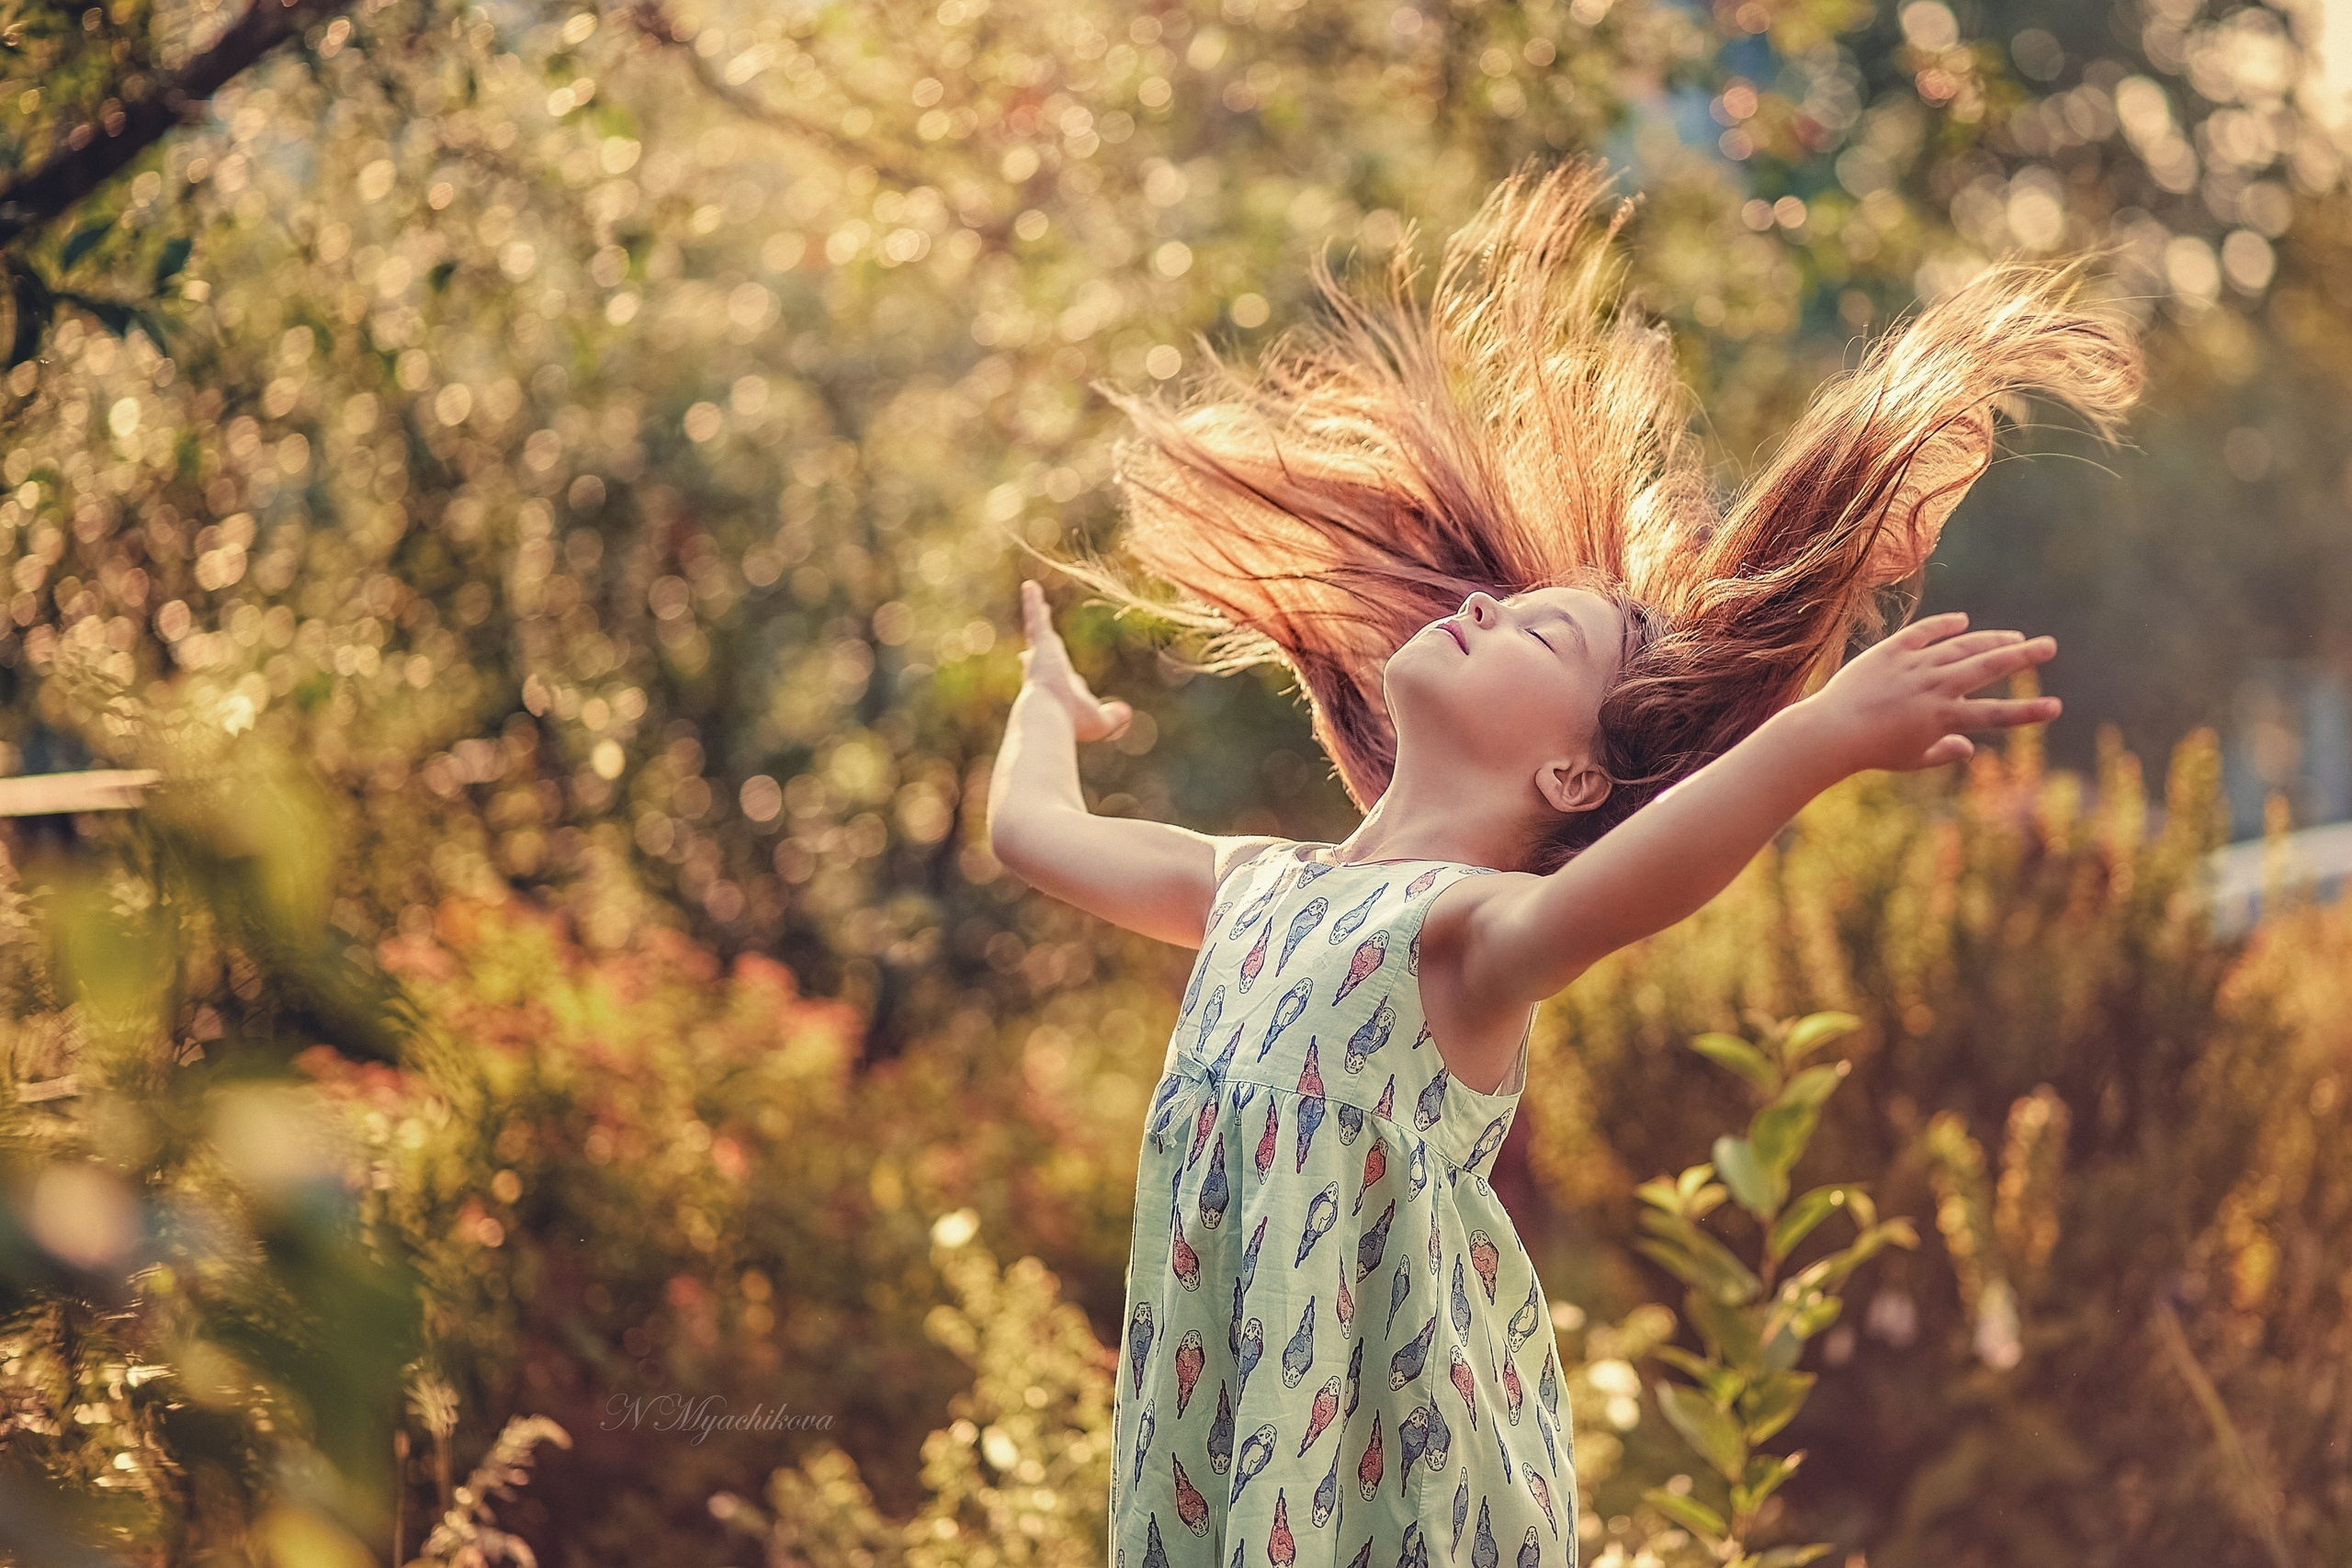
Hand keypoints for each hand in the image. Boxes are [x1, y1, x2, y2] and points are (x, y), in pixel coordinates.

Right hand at [1018, 580, 1132, 741]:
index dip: (1061, 675)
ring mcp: (1041, 655)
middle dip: (1041, 642)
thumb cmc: (1073, 722)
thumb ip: (1114, 718)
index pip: (1061, 678)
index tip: (1060, 673)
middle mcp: (1046, 671)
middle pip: (1044, 651)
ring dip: (1035, 612)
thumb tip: (1126, 713)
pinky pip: (1035, 617)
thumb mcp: (1100, 723)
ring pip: (1037, 629)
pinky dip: (1033, 602)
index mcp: (1060, 690)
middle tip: (1038, 632)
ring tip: (1033, 595)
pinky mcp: (1039, 643)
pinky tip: (1031, 586)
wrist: (1050, 716)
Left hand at [1805, 610, 2060, 772]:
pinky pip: (1924, 632)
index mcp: (1943, 717)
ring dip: (1991, 640)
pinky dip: (1944, 626)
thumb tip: (1969, 748)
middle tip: (2049, 646)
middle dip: (2022, 656)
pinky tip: (1963, 621)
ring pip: (1962, 646)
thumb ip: (1943, 753)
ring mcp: (1914, 665)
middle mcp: (1934, 686)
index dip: (2027, 712)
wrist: (1831, 730)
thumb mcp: (1911, 760)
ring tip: (2015, 638)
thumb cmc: (1872, 751)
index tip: (2056, 707)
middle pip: (1988, 666)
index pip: (1995, 713)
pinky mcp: (1892, 650)